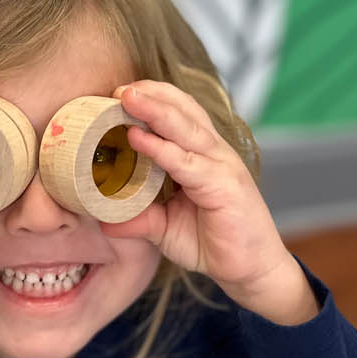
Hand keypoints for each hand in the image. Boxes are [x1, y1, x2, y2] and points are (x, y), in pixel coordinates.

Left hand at [107, 81, 319, 323]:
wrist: (252, 271)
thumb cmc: (214, 244)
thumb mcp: (166, 229)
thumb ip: (139, 219)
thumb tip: (103, 222)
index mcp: (203, 155)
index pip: (180, 114)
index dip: (152, 100)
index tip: (119, 91)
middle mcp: (214, 154)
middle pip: (183, 111)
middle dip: (151, 95)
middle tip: (119, 86)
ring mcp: (222, 167)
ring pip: (186, 129)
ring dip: (155, 110)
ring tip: (126, 96)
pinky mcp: (224, 186)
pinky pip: (187, 163)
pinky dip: (161, 149)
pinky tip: (138, 139)